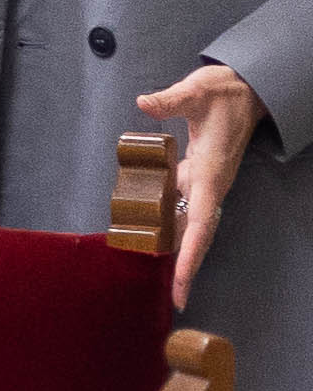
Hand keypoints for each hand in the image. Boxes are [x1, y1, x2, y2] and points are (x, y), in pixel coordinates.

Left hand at [140, 61, 266, 309]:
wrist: (245, 92)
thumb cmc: (223, 92)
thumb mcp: (197, 90)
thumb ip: (171, 99)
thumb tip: (145, 102)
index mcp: (209, 171)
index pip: (201, 218)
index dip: (191, 249)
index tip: (181, 274)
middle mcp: (209, 185)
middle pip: (201, 234)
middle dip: (189, 267)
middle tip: (177, 300)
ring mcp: (205, 185)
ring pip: (195, 228)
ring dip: (182, 257)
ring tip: (171, 289)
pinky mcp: (198, 180)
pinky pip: (187, 214)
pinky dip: (176, 235)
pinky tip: (160, 252)